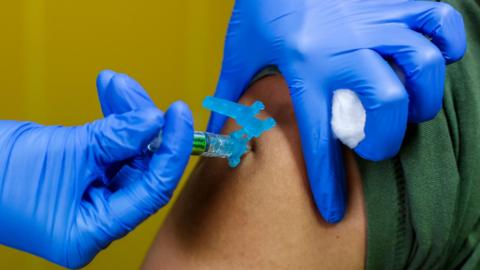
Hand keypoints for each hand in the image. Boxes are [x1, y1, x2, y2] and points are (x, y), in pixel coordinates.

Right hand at [0, 71, 192, 267]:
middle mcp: (94, 219)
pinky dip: (108, 122)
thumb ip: (116, 137)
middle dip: (141, 124)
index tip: (177, 114)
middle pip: (140, 168)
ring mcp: (88, 198)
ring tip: (115, 84)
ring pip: (124, 154)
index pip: (152, 190)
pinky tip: (109, 93)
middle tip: (136, 92)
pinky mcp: (80, 177)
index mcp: (92, 231)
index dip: (170, 150)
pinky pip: (106, 148)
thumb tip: (156, 121)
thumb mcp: (65, 152)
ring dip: (123, 116)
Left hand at [208, 0, 465, 222]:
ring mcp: (374, 20)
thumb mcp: (240, 52)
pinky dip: (447, 42)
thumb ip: (232, 95)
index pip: (319, 137)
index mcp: (303, 64)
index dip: (327, 182)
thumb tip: (217, 135)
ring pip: (422, 66)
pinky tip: (430, 56)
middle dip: (385, 139)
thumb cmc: (260, 7)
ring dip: (420, 97)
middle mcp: (344, 45)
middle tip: (374, 146)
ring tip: (406, 108)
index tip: (333, 211)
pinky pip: (440, 21)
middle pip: (388, 105)